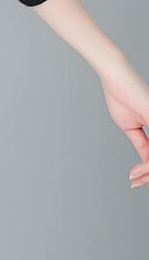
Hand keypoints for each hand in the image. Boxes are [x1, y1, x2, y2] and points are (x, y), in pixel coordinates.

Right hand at [98, 57, 148, 188]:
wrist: (114, 77)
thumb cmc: (121, 95)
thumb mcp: (131, 126)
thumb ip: (142, 145)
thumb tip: (147, 164)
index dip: (148, 170)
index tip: (135, 180)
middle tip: (135, 183)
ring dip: (148, 172)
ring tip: (134, 178)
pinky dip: (148, 165)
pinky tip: (138, 171)